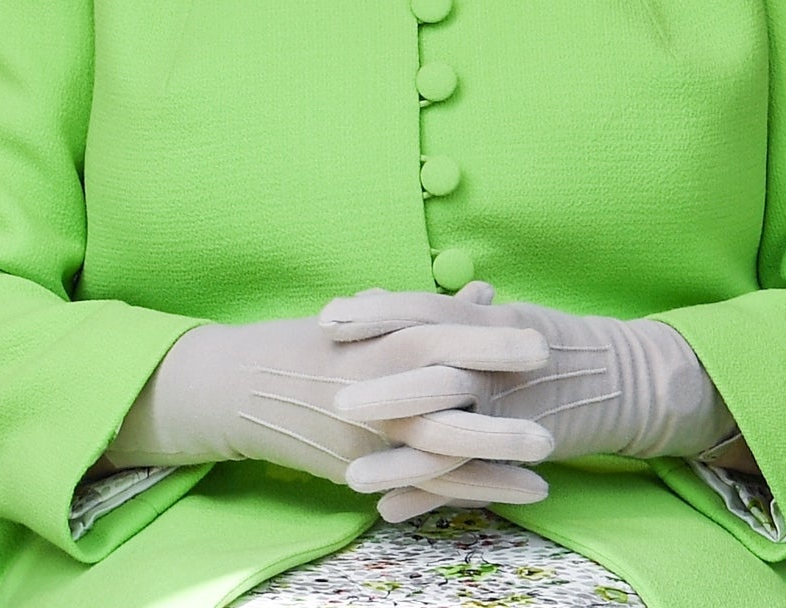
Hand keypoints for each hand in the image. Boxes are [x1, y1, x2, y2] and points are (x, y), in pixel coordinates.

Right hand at [106, 311, 553, 506]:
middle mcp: (365, 388)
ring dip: (494, 452)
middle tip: (550, 400)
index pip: (429, 335)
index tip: (535, 340)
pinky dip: (474, 489)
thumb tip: (483, 294)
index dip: (482, 338)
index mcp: (365, 343)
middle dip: (496, 397)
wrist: (235, 390)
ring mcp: (362, 432)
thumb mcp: (358, 319)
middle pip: (438, 392)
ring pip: (435, 445)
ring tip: (548, 457)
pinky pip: (423, 483)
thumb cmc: (303, 346)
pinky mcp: (358, 468)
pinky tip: (521, 489)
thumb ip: (423, 310)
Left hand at [323, 282, 734, 519]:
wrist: (622, 379)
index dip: (376, 314)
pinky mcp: (521, 448)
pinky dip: (431, 496)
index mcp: (483, 320)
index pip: (423, 310)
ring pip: (448, 437)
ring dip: (399, 462)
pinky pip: (470, 477)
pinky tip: (390, 509)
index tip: (327, 319)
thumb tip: (374, 295)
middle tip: (335, 401)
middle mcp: (493, 363)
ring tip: (351, 478)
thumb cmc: (545, 339)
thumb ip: (435, 310)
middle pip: (433, 373)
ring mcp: (507, 409)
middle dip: (384, 390)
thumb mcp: (493, 313)